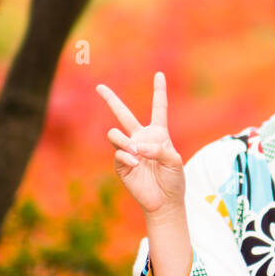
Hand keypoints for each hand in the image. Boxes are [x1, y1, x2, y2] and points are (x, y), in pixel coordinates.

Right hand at [96, 72, 184, 218]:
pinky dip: (128, 158)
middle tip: (99, 86)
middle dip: (110, 99)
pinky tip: (136, 164)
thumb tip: (136, 147)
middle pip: (123, 114)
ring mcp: (129, 150)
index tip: (159, 74)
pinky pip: (118, 153)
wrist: (164, 200)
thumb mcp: (175, 161)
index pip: (159, 108)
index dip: (159, 91)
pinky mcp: (121, 164)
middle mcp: (141, 138)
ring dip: (125, 141)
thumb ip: (159, 149)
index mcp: (158, 133)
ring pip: (115, 134)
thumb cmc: (174, 179)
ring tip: (136, 153)